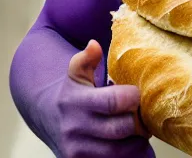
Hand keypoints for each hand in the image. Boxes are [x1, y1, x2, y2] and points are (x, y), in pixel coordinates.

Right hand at [51, 40, 153, 157]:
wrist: (49, 119)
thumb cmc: (72, 92)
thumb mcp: (76, 72)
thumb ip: (87, 58)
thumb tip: (94, 44)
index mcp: (76, 101)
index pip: (113, 102)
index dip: (132, 98)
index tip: (136, 94)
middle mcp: (75, 129)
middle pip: (121, 129)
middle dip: (138, 121)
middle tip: (141, 114)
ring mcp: (78, 152)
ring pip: (121, 152)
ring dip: (137, 142)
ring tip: (138, 129)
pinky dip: (131, 156)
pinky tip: (131, 144)